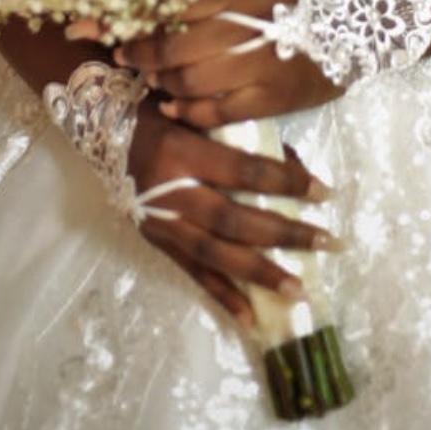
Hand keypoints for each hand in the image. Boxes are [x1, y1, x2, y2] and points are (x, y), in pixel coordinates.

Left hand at [70, 0, 342, 129]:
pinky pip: (215, 111)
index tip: (81, 25)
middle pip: (171, 45)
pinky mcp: (272, 98)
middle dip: (138, 52)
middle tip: (123, 54)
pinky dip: (187, 111)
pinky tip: (175, 107)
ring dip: (160, 83)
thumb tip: (146, 8)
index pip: (169, 2)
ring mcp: (260, 64)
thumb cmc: (298, 4)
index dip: (120, 15)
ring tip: (152, 78)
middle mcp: (249, 25)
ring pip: (188, 80)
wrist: (360, 30)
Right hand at [126, 98, 337, 326]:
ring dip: (260, 274)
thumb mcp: (198, 112)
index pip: (245, 171)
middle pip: (235, 220)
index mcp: (183, 152)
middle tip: (327, 242)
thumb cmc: (159, 110)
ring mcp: (162, 223)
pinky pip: (193, 274)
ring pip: (216, 254)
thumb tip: (293, 165)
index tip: (325, 192)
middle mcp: (171, 192)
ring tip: (298, 290)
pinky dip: (223, 298)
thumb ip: (241, 136)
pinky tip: (252, 319)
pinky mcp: (157, 242)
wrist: (102, 127)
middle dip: (285, 233)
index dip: (287, 182)